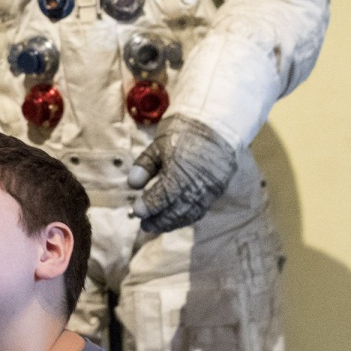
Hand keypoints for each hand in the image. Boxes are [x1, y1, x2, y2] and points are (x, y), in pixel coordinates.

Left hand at [127, 116, 236, 232]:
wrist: (216, 124)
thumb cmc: (183, 132)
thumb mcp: (158, 144)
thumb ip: (145, 165)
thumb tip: (132, 185)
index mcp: (180, 171)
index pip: (163, 196)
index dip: (149, 206)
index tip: (136, 211)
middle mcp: (197, 184)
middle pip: (176, 210)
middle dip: (159, 220)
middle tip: (144, 225)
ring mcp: (209, 189)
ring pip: (189, 213)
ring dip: (172, 222)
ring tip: (157, 226)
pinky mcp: (217, 190)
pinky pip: (201, 209)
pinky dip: (187, 217)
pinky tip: (176, 218)